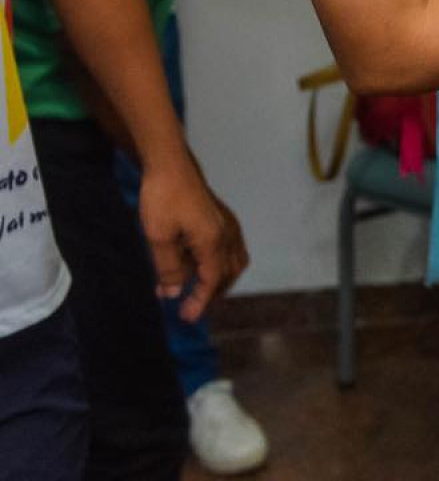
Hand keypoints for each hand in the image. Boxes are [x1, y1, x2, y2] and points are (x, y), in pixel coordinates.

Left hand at [139, 159, 247, 323]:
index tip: (186, 318)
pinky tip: (200, 261)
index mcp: (213, 243)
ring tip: (198, 287)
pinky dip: (220, 262)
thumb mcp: (159, 238)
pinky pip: (230, 247)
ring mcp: (228, 225)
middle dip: (213, 292)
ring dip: (219, 278)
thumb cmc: (163, 200)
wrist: (170, 165)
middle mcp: (227, 236)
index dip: (200, 302)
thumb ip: (169, 268)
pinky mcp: (222, 217)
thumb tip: (173, 293)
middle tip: (191, 306)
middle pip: (229, 273)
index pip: (212, 281)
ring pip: (234, 260)